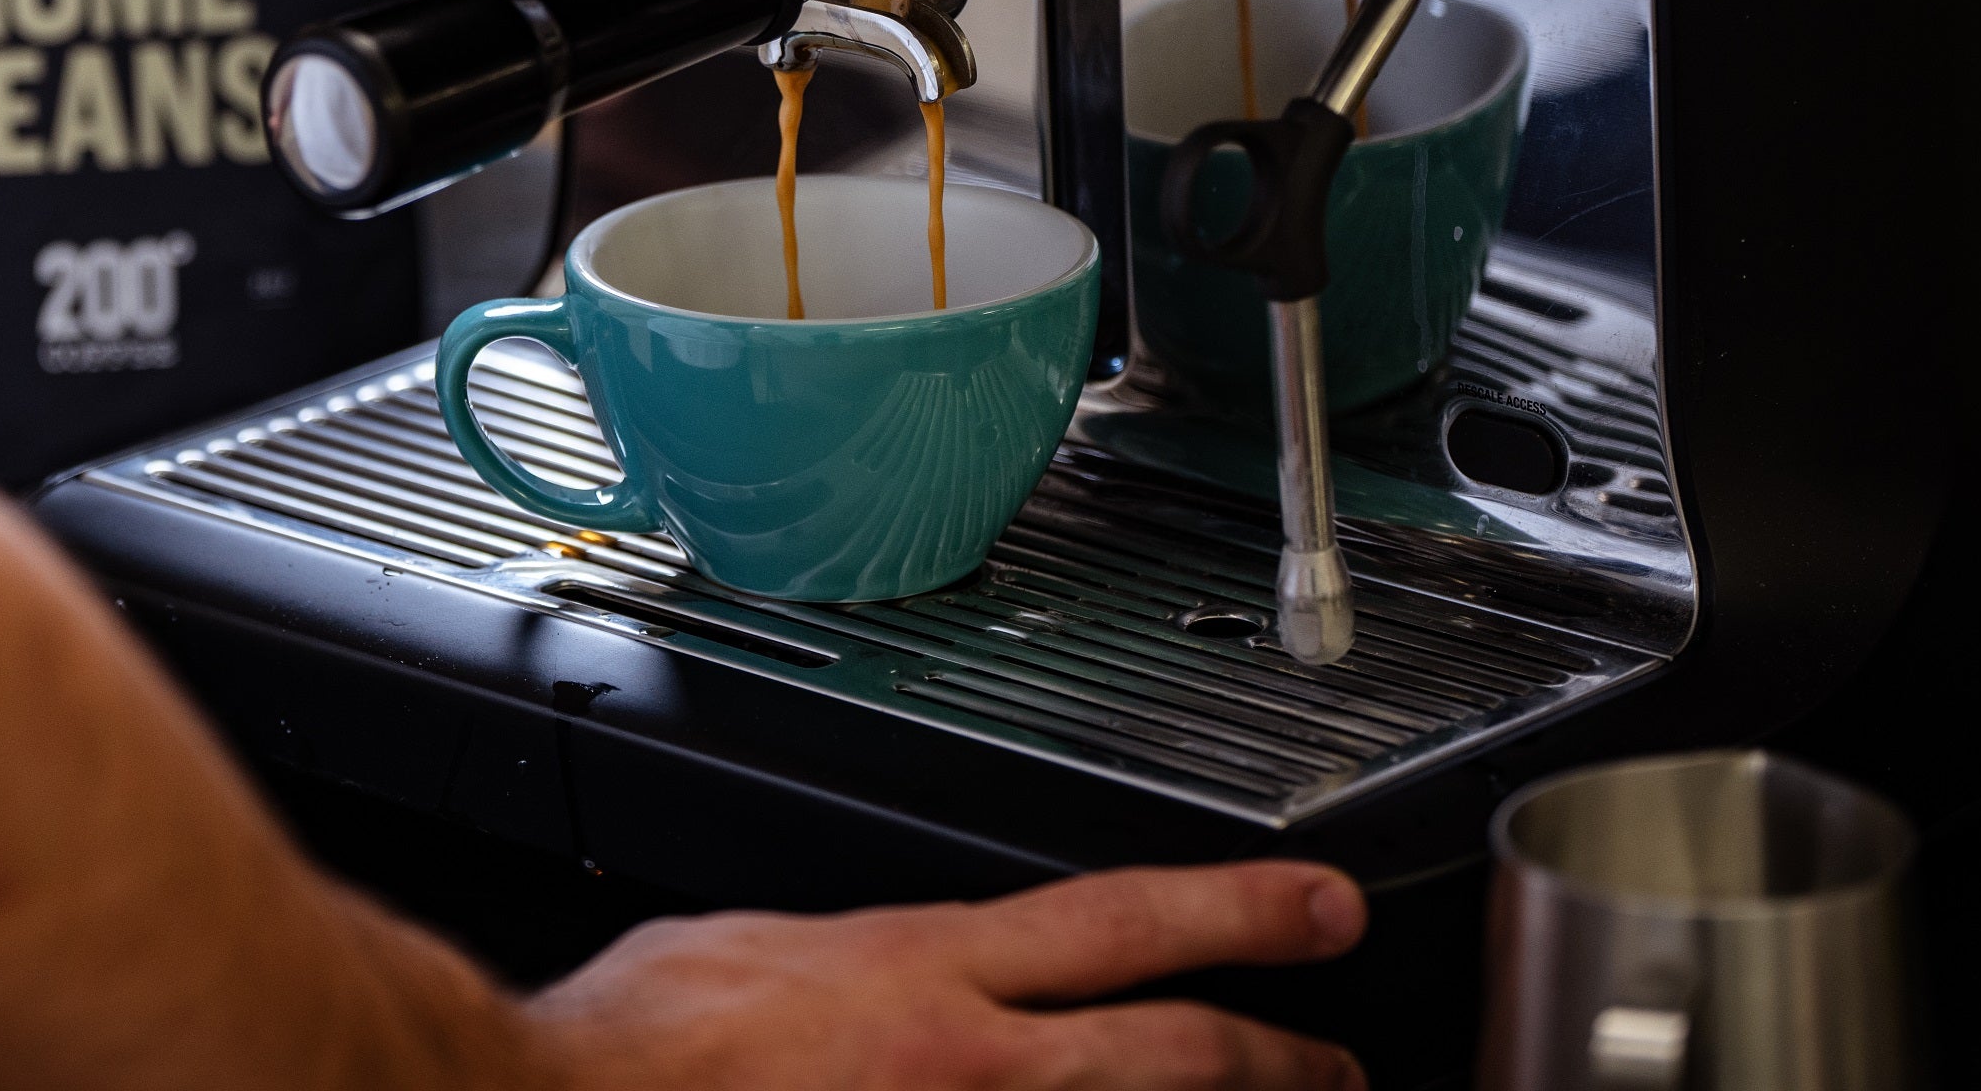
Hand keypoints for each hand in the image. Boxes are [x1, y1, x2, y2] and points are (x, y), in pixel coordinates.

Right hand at [526, 861, 1367, 1090]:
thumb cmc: (636, 1046)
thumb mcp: (753, 947)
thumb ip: (849, 960)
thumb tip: (874, 969)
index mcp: (925, 973)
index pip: (1124, 923)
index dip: (1244, 915)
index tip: (1321, 911)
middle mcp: (972, 1069)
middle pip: (1177, 1054)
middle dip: (1284, 1060)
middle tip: (1344, 1064)